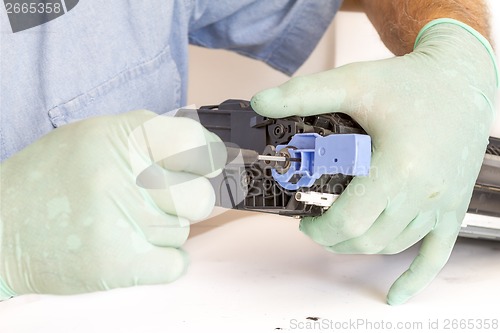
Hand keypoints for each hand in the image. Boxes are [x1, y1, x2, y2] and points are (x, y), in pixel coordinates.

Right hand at [0, 110, 225, 298]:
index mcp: (121, 137)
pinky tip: (130, 247)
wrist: (1, 227)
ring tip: (122, 223)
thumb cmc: (51, 179)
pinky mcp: (118, 264)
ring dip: (162, 231)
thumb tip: (202, 147)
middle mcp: (124, 176)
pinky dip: (160, 261)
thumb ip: (149, 140)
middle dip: (186, 202)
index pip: (194, 143)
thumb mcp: (96, 138)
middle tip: (157, 201)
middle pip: (199, 197)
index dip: (206, 157)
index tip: (205, 166)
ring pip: (183, 232)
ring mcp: (122, 221)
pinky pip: (175, 263)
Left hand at [251, 20, 496, 303]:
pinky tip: (395, 294)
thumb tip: (260, 103)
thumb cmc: (409, 83)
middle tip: (316, 224)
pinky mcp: (453, 208)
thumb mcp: (353, 82)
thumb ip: (304, 95)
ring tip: (341, 232)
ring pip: (392, 246)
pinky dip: (414, 278)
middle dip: (333, 238)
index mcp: (397, 169)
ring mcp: (440, 206)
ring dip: (360, 246)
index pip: (348, 222)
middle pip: (367, 239)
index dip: (319, 229)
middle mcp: (422, 194)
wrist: (462, 80)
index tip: (303, 220)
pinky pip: (436, 255)